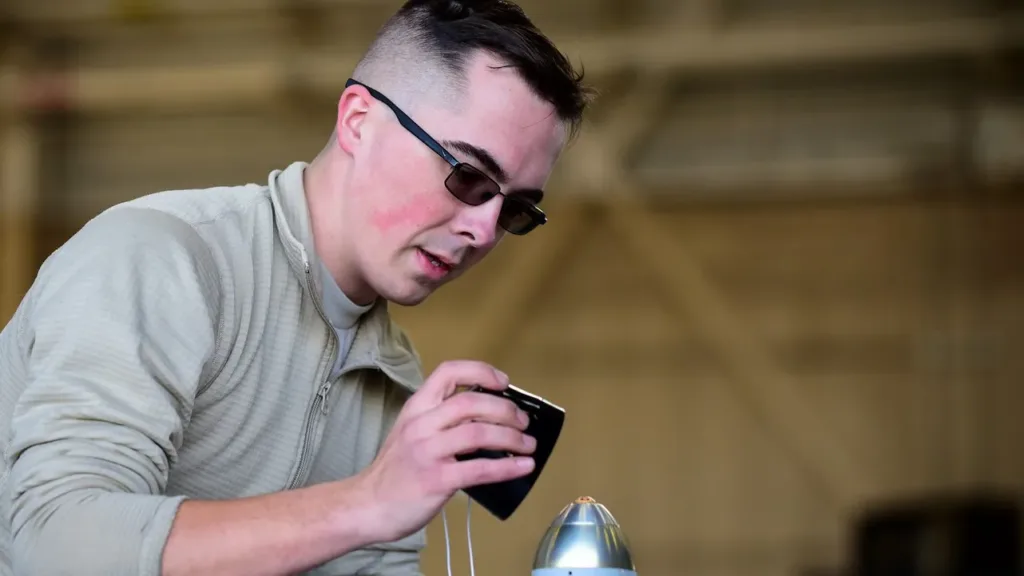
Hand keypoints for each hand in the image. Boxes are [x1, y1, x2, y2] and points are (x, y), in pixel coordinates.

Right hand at [353, 360, 536, 542]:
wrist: (369, 506)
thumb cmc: (395, 471)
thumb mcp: (411, 432)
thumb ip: (441, 420)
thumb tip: (488, 417)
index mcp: (417, 408)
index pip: (448, 372)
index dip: (480, 372)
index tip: (503, 381)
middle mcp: (421, 425)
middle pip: (471, 402)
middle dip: (506, 410)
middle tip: (523, 422)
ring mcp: (428, 451)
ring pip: (479, 432)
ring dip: (512, 437)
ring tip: (528, 444)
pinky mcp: (437, 479)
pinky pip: (480, 469)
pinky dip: (508, 467)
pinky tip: (523, 467)